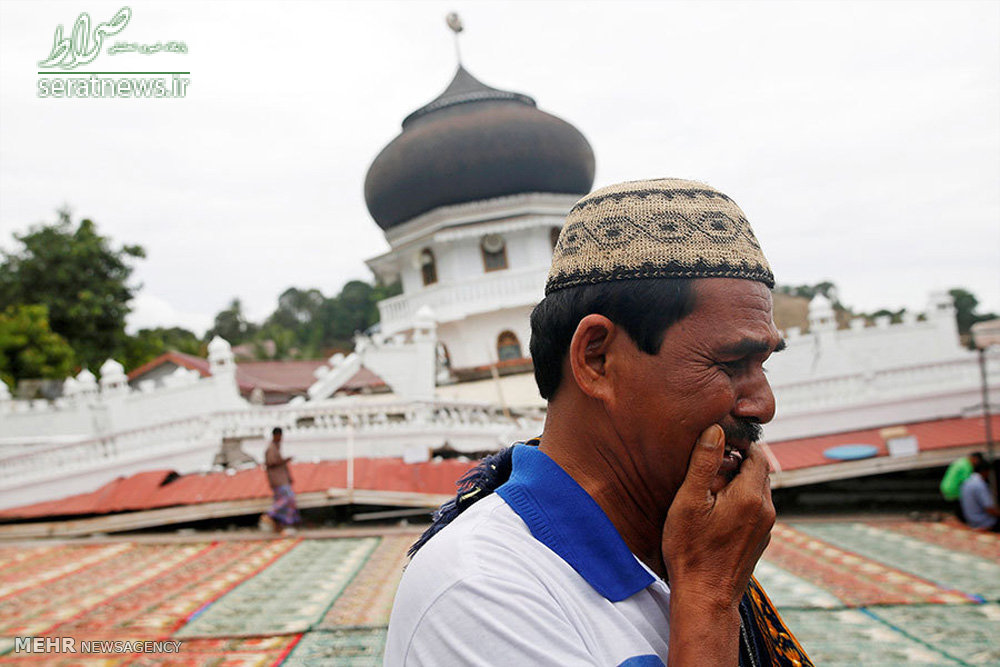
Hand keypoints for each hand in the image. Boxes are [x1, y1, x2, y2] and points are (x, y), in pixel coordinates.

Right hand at [663, 424, 774, 609]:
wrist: (705, 597)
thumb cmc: (692, 550)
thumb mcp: (689, 501)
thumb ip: (703, 462)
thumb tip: (716, 429)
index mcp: (751, 496)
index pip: (757, 454)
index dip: (739, 443)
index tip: (717, 442)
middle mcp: (765, 510)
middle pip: (759, 471)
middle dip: (737, 462)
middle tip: (708, 464)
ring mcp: (765, 528)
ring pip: (757, 491)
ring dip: (738, 482)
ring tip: (709, 488)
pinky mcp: (759, 541)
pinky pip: (754, 510)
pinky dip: (740, 502)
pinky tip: (715, 511)